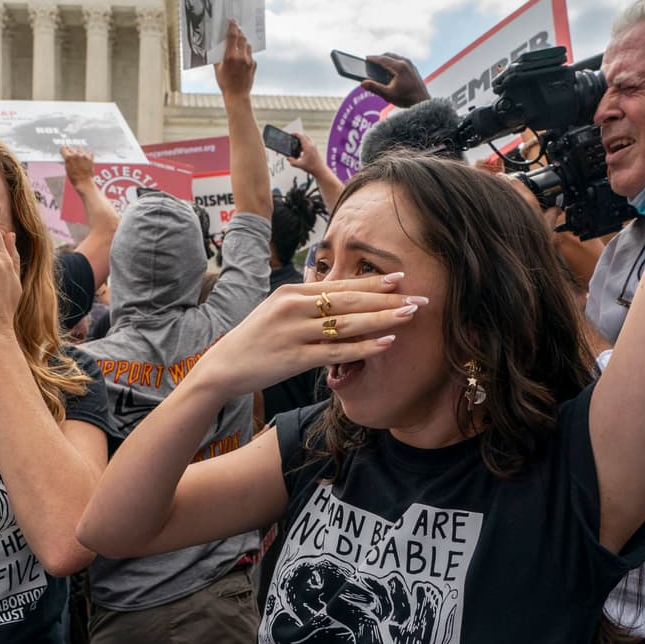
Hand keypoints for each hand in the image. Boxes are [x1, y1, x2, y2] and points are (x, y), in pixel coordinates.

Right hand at [60, 145, 95, 186]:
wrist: (84, 182)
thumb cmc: (75, 178)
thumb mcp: (67, 168)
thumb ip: (67, 160)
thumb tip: (67, 156)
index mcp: (68, 158)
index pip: (63, 148)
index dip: (63, 149)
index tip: (64, 150)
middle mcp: (75, 154)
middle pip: (70, 148)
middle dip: (70, 151)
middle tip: (72, 155)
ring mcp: (83, 155)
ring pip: (79, 148)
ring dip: (79, 152)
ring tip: (80, 158)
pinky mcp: (90, 157)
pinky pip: (88, 153)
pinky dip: (87, 155)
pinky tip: (86, 160)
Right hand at [191, 274, 425, 396]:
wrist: (224, 365)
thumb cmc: (255, 339)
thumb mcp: (277, 311)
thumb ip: (306, 303)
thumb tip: (336, 296)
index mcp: (292, 293)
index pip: (340, 284)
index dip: (373, 281)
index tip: (402, 278)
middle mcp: (294, 308)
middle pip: (350, 300)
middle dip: (388, 298)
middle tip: (420, 297)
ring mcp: (294, 332)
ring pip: (347, 324)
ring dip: (383, 319)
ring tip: (411, 315)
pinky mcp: (294, 358)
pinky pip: (336, 351)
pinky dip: (364, 347)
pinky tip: (386, 343)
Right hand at [213, 19, 255, 99]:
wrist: (237, 95)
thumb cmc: (224, 83)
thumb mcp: (217, 69)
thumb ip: (218, 57)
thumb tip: (218, 46)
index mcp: (230, 56)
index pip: (232, 36)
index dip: (232, 27)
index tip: (232, 21)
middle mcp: (241, 57)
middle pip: (242, 38)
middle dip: (239, 32)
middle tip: (236, 28)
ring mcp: (249, 61)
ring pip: (247, 45)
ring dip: (243, 42)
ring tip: (239, 41)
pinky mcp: (254, 65)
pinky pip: (250, 55)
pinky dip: (246, 53)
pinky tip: (242, 56)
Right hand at [287, 132, 328, 175]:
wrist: (320, 170)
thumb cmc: (312, 167)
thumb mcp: (300, 165)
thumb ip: (292, 161)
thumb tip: (288, 158)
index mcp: (308, 147)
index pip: (301, 136)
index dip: (295, 134)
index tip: (291, 134)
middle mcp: (312, 145)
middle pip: (304, 136)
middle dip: (298, 136)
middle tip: (292, 138)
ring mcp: (314, 147)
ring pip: (307, 139)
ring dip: (301, 140)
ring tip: (296, 145)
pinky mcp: (315, 149)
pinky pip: (309, 143)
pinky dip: (304, 144)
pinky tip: (300, 150)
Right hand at [361, 53, 429, 107]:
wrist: (422, 102)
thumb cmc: (406, 99)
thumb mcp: (388, 95)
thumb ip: (374, 88)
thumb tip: (363, 83)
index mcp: (399, 67)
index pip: (383, 59)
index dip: (373, 58)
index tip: (366, 58)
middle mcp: (406, 63)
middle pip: (389, 55)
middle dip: (379, 58)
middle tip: (371, 62)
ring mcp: (411, 65)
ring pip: (395, 57)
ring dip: (387, 59)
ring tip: (379, 65)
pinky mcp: (413, 68)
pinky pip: (401, 61)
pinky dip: (393, 62)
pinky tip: (389, 70)